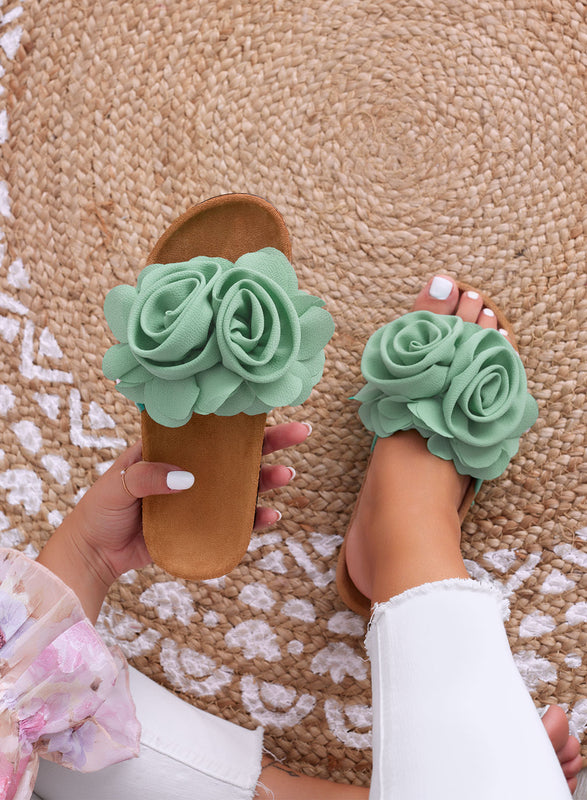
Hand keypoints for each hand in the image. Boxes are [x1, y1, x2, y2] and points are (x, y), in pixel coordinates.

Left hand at [38, 421, 309, 620]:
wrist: (93, 554)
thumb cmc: (101, 509)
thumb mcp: (119, 484)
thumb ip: (150, 477)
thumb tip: (188, 478)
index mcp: (171, 450)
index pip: (210, 429)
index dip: (239, 420)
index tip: (267, 408)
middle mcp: (191, 470)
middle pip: (236, 453)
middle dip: (270, 444)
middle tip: (300, 433)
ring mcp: (198, 498)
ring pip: (241, 485)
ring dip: (267, 480)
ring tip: (287, 476)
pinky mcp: (200, 526)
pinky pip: (232, 520)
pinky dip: (253, 519)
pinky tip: (270, 516)